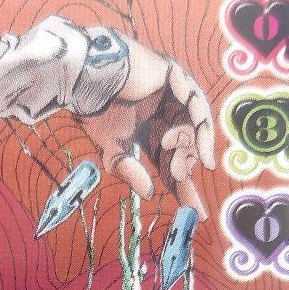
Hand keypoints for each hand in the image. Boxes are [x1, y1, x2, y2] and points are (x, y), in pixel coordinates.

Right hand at [79, 38, 214, 217]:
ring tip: (180, 165)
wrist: (86, 79)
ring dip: (188, 151)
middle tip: (183, 186)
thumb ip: (130, 171)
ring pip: (194, 128)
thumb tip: (150, 195)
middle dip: (186, 171)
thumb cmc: (94, 112)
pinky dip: (202, 130)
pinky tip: (202, 152)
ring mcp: (172, 93)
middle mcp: (164, 112)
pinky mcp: (175, 76)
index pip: (171, 162)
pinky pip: (196, 105)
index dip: (183, 188)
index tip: (197, 213)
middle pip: (186, 149)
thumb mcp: (113, 152)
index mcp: (149, 130)